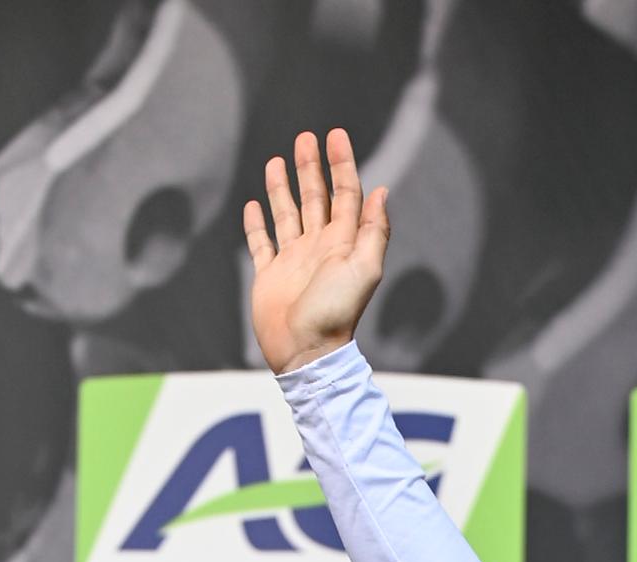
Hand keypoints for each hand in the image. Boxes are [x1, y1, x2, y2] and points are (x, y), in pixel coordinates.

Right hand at [243, 129, 389, 373]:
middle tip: (306, 137)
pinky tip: (254, 205)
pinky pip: (261, 243)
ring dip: (283, 187)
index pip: (345, 194)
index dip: (342, 165)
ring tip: (277, 159)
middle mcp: (319, 247)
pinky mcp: (270, 275)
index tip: (336, 135)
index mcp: (343, 243)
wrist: (306, 350)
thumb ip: (374, 230)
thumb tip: (382, 191)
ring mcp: (293, 260)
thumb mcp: (364, 268)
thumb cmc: (337, 312)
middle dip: (311, 167)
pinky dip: (257, 223)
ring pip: (287, 213)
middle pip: (315, 198)